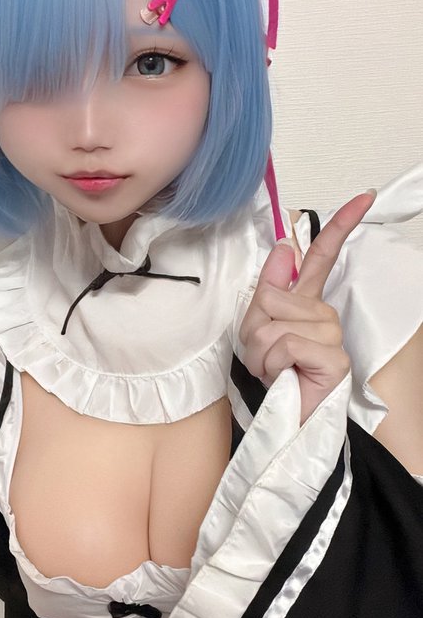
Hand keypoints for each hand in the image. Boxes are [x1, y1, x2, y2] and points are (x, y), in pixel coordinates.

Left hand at [238, 190, 377, 426]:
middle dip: (254, 330)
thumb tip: (285, 246)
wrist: (288, 422)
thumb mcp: (259, 329)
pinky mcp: (334, 357)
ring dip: (260, 352)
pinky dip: (274, 365)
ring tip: (275, 370)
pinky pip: (286, 344)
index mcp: (308, 303)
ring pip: (272, 324)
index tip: (364, 196)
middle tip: (265, 356)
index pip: (324, 256)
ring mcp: (332, 335)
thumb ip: (270, 289)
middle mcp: (324, 315)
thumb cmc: (277, 379)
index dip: (341, 224)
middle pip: (271, 297)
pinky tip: (288, 377)